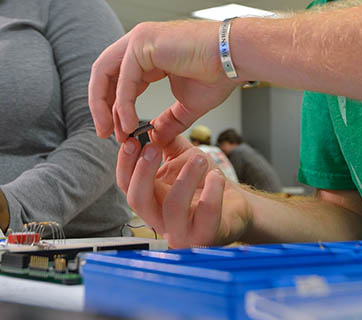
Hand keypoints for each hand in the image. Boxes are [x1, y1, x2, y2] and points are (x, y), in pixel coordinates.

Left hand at [89, 20, 236, 142]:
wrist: (236, 58)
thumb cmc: (218, 73)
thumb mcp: (187, 104)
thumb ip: (169, 121)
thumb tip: (156, 138)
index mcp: (146, 52)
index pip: (116, 78)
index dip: (112, 106)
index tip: (116, 132)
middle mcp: (138, 41)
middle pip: (103, 74)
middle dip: (100, 105)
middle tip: (104, 134)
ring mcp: (139, 39)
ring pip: (105, 73)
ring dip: (104, 106)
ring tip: (113, 133)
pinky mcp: (142, 43)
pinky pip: (124, 79)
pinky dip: (123, 104)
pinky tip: (128, 124)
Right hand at [118, 135, 252, 247]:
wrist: (235, 206)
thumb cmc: (205, 184)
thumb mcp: (181, 157)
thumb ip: (164, 141)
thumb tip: (150, 125)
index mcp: (150, 198)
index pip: (126, 184)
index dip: (125, 162)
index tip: (132, 140)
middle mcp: (160, 219)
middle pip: (137, 200)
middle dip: (142, 171)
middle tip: (152, 147)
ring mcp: (182, 232)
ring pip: (173, 207)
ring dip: (185, 177)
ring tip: (199, 158)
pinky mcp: (205, 236)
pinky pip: (206, 214)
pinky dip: (212, 191)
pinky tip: (216, 177)